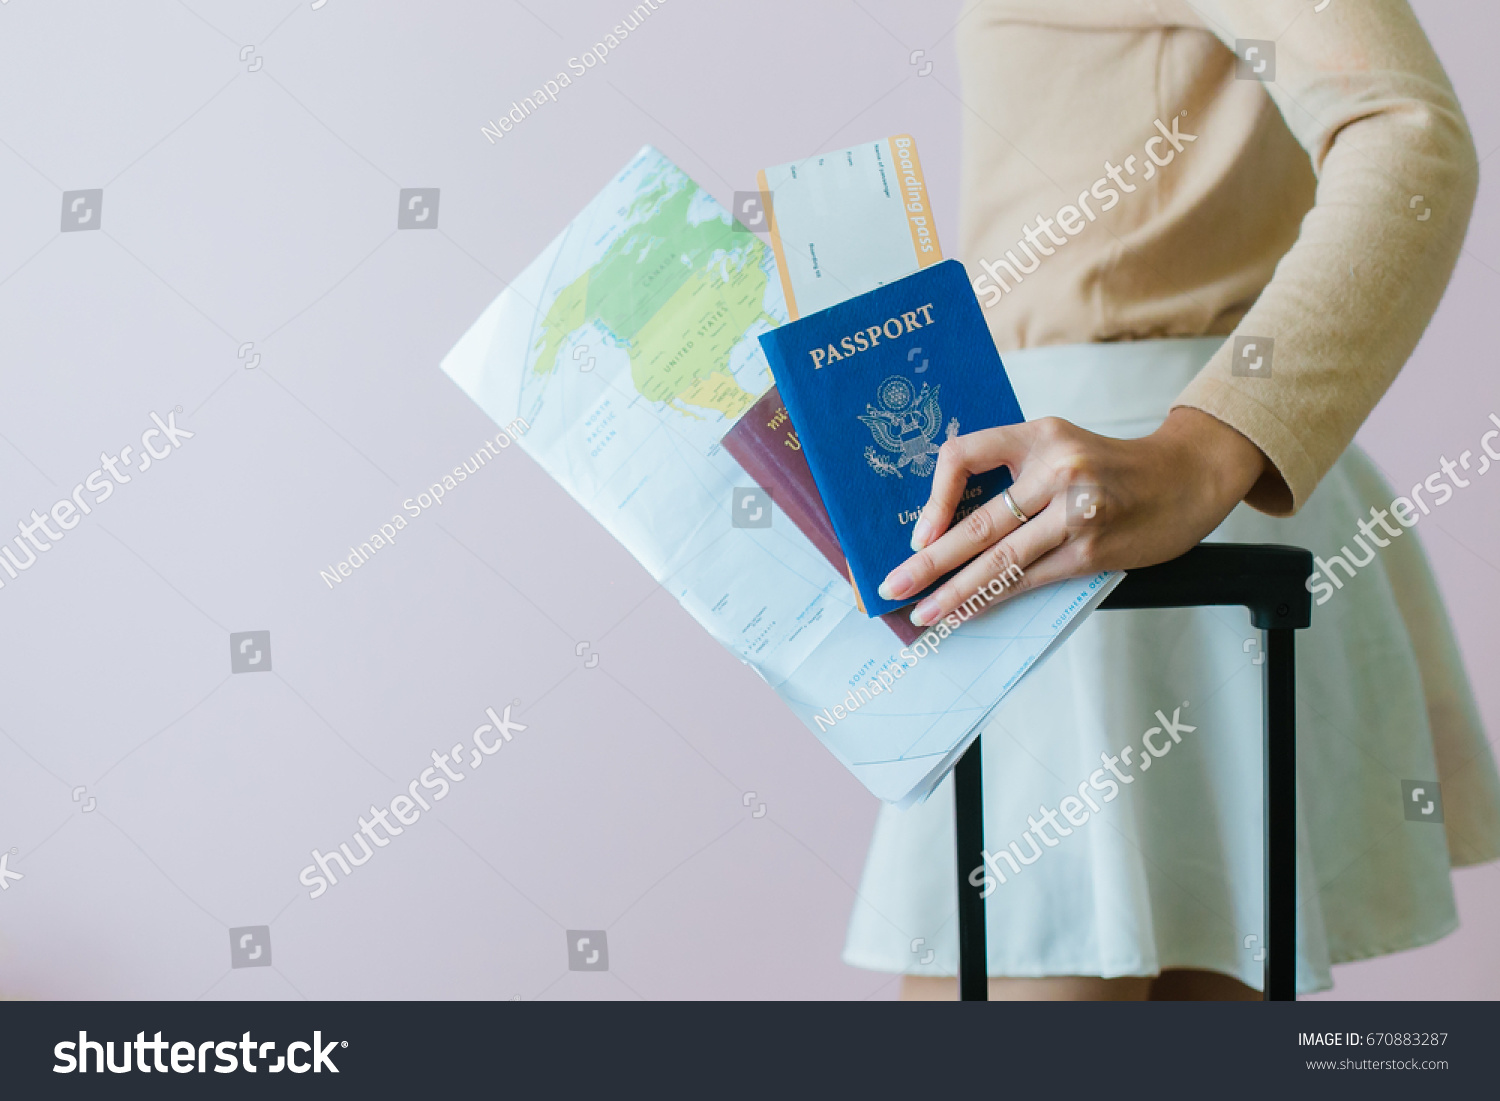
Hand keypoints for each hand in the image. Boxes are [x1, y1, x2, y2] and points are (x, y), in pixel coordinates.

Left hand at [877, 407, 1268, 625]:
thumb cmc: (1110, 467)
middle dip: (928, 561)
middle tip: (892, 586)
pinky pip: (1029, 580)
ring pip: (1001, 560)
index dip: (934, 498)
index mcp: (1038, 435)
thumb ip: (1011, 473)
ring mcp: (1076, 513)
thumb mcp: (1058, 448)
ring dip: (955, 592)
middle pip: (978, 523)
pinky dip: (992, 600)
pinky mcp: (1091, 549)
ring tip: (923, 613)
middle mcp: (1057, 469)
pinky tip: (966, 612)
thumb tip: (945, 524)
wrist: (1185, 478)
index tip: (917, 534)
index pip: (965, 456)